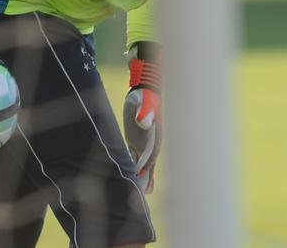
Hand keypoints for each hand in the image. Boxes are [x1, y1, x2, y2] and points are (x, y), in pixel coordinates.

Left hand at [122, 50, 161, 192]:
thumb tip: (144, 121)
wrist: (143, 91)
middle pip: (149, 164)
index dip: (144, 167)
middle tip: (143, 194)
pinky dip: (134, 168)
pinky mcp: (134, 141)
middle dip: (146, 177)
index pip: (149, 155)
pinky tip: (132, 177)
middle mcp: (150, 142)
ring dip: (141, 176)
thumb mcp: (144, 103)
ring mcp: (142, 143)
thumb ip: (144, 112)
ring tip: (142, 193)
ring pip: (142, 163)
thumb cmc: (144, 96)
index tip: (138, 178)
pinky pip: (134, 157)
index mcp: (154, 136)